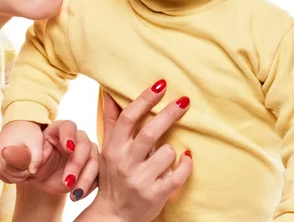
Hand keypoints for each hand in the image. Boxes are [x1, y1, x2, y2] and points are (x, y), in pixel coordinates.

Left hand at [0, 120, 98, 200]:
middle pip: (84, 144)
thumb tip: (6, 151)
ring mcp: (85, 151)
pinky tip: (78, 194)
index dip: (69, 135)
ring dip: (86, 176)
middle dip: (77, 163)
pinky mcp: (91, 165)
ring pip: (94, 158)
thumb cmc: (32, 164)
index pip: (68, 126)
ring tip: (74, 192)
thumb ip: (19, 157)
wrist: (40, 179)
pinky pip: (97, 172)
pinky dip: (90, 184)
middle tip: (67, 180)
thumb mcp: (23, 162)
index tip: (68, 148)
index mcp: (58, 130)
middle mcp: (75, 138)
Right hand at [0, 120, 42, 182]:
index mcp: (4, 148)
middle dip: (15, 177)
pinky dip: (7, 173)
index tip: (30, 173)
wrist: (22, 118)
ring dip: (11, 176)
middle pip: (2, 172)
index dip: (19, 174)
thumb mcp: (36, 142)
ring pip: (0, 172)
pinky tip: (18, 173)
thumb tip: (33, 172)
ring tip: (24, 175)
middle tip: (28, 175)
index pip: (8, 169)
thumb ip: (37, 157)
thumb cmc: (30, 130)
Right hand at [81, 80, 192, 220]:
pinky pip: (178, 175)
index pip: (128, 117)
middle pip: (150, 133)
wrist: (113, 215)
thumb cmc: (112, 175)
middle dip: (169, 114)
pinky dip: (186, 165)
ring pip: (167, 153)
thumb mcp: (107, 148)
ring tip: (169, 152)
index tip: (161, 84)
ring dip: (172, 149)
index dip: (145, 99)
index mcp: (113, 147)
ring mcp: (140, 180)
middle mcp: (125, 162)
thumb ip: (111, 120)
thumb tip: (109, 91)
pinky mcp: (155, 195)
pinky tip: (186, 158)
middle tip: (184, 100)